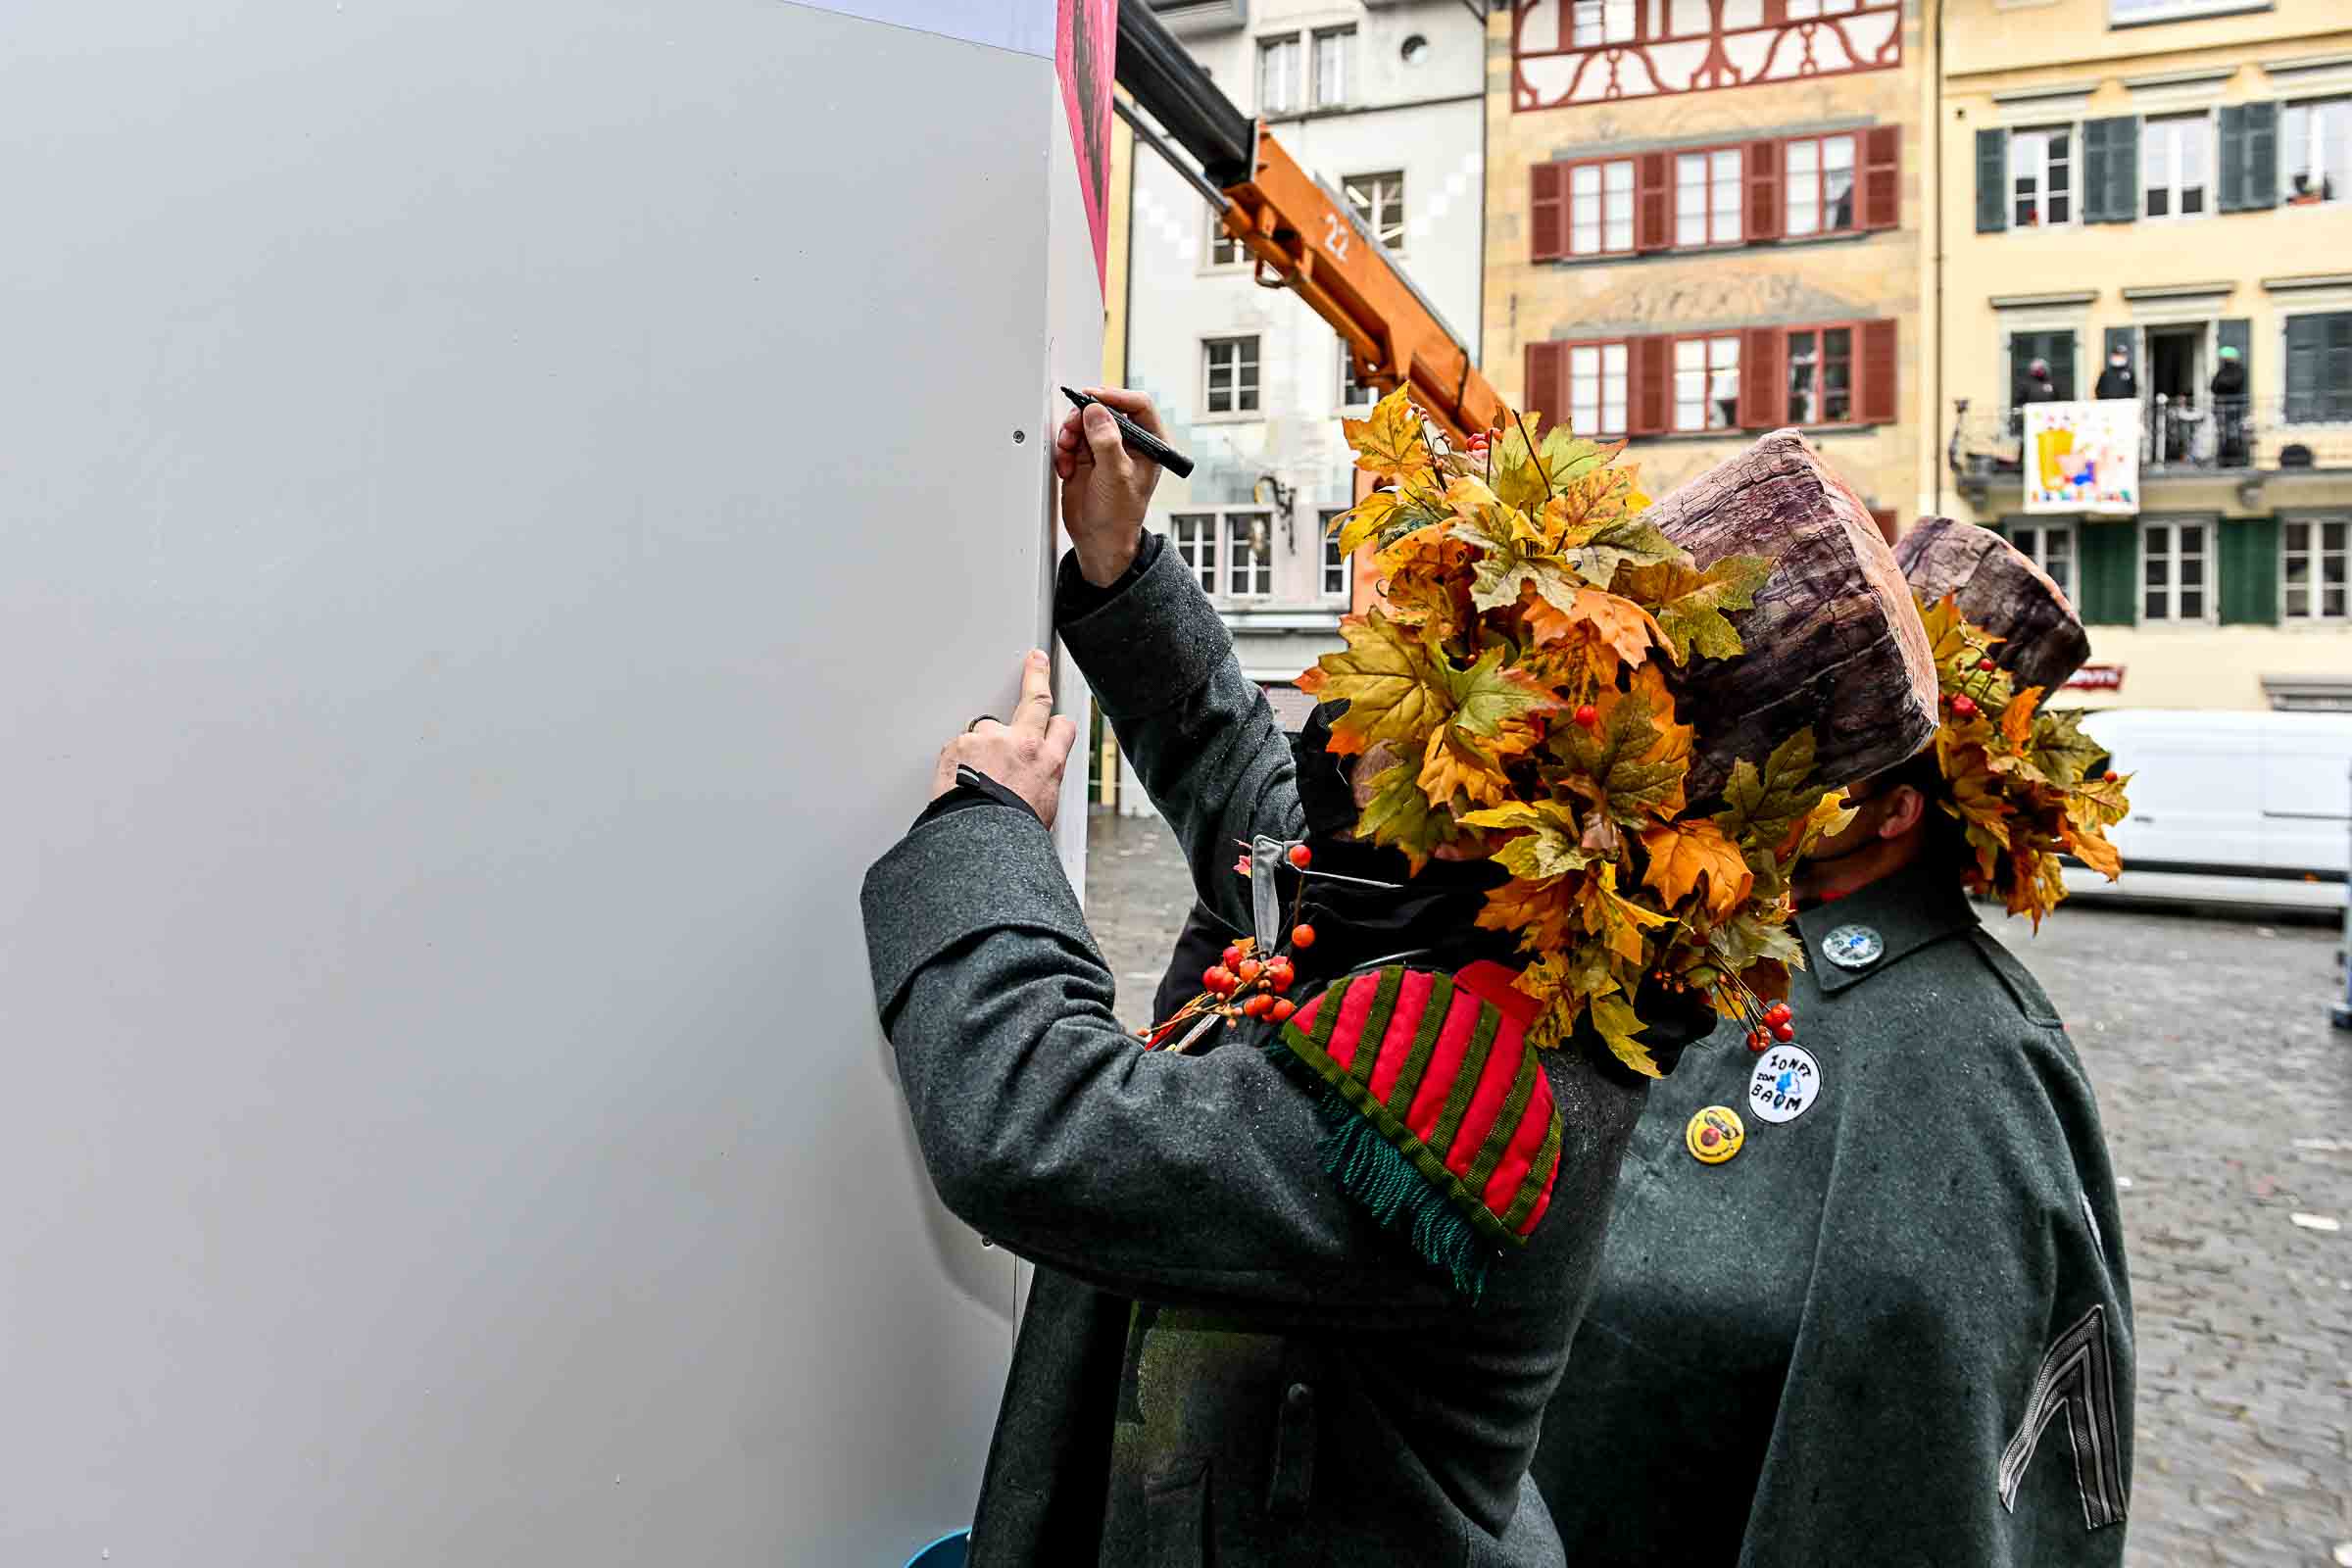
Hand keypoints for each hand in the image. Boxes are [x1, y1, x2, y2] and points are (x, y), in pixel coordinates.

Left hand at [931, 650, 1079, 826]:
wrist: (979, 838)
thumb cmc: (1011, 834)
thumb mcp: (1043, 811)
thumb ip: (1038, 785)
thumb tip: (1032, 789)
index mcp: (1048, 763)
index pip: (1062, 729)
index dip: (1056, 725)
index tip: (1053, 717)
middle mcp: (1023, 744)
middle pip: (1034, 700)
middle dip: (1037, 676)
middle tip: (1036, 661)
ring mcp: (990, 740)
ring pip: (986, 730)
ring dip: (980, 746)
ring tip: (972, 775)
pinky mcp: (961, 743)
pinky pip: (959, 748)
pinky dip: (957, 761)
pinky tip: (958, 782)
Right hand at [1052, 386, 1163, 586]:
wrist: (1099, 540)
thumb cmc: (1120, 516)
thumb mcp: (1116, 476)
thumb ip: (1107, 442)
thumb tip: (1097, 412)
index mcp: (1149, 443)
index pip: (1138, 405)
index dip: (1115, 396)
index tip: (1094, 397)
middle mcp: (1128, 442)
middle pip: (1105, 409)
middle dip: (1085, 417)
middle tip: (1073, 428)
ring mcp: (1105, 448)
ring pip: (1085, 421)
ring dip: (1071, 433)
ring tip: (1068, 452)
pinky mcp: (1085, 457)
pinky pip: (1071, 438)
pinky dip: (1064, 449)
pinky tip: (1067, 467)